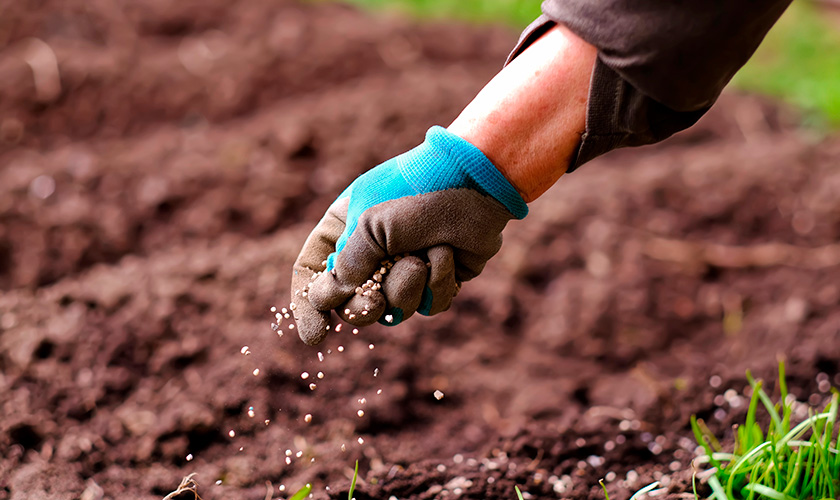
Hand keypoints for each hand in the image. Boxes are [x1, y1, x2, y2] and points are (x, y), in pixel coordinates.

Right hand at [291, 126, 527, 344]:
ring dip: (406, 288)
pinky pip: (429, 306)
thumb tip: (327, 300)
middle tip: (374, 303)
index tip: (316, 335)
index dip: (309, 306)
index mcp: (344, 230)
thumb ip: (347, 266)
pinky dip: (438, 283)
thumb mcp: (370, 225)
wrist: (475, 182)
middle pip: (352, 304)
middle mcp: (372, 253)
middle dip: (364, 308)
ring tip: (421, 258)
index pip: (313, 273)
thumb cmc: (416, 192)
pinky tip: (446, 254)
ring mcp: (405, 268)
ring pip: (394, 310)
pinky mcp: (438, 280)